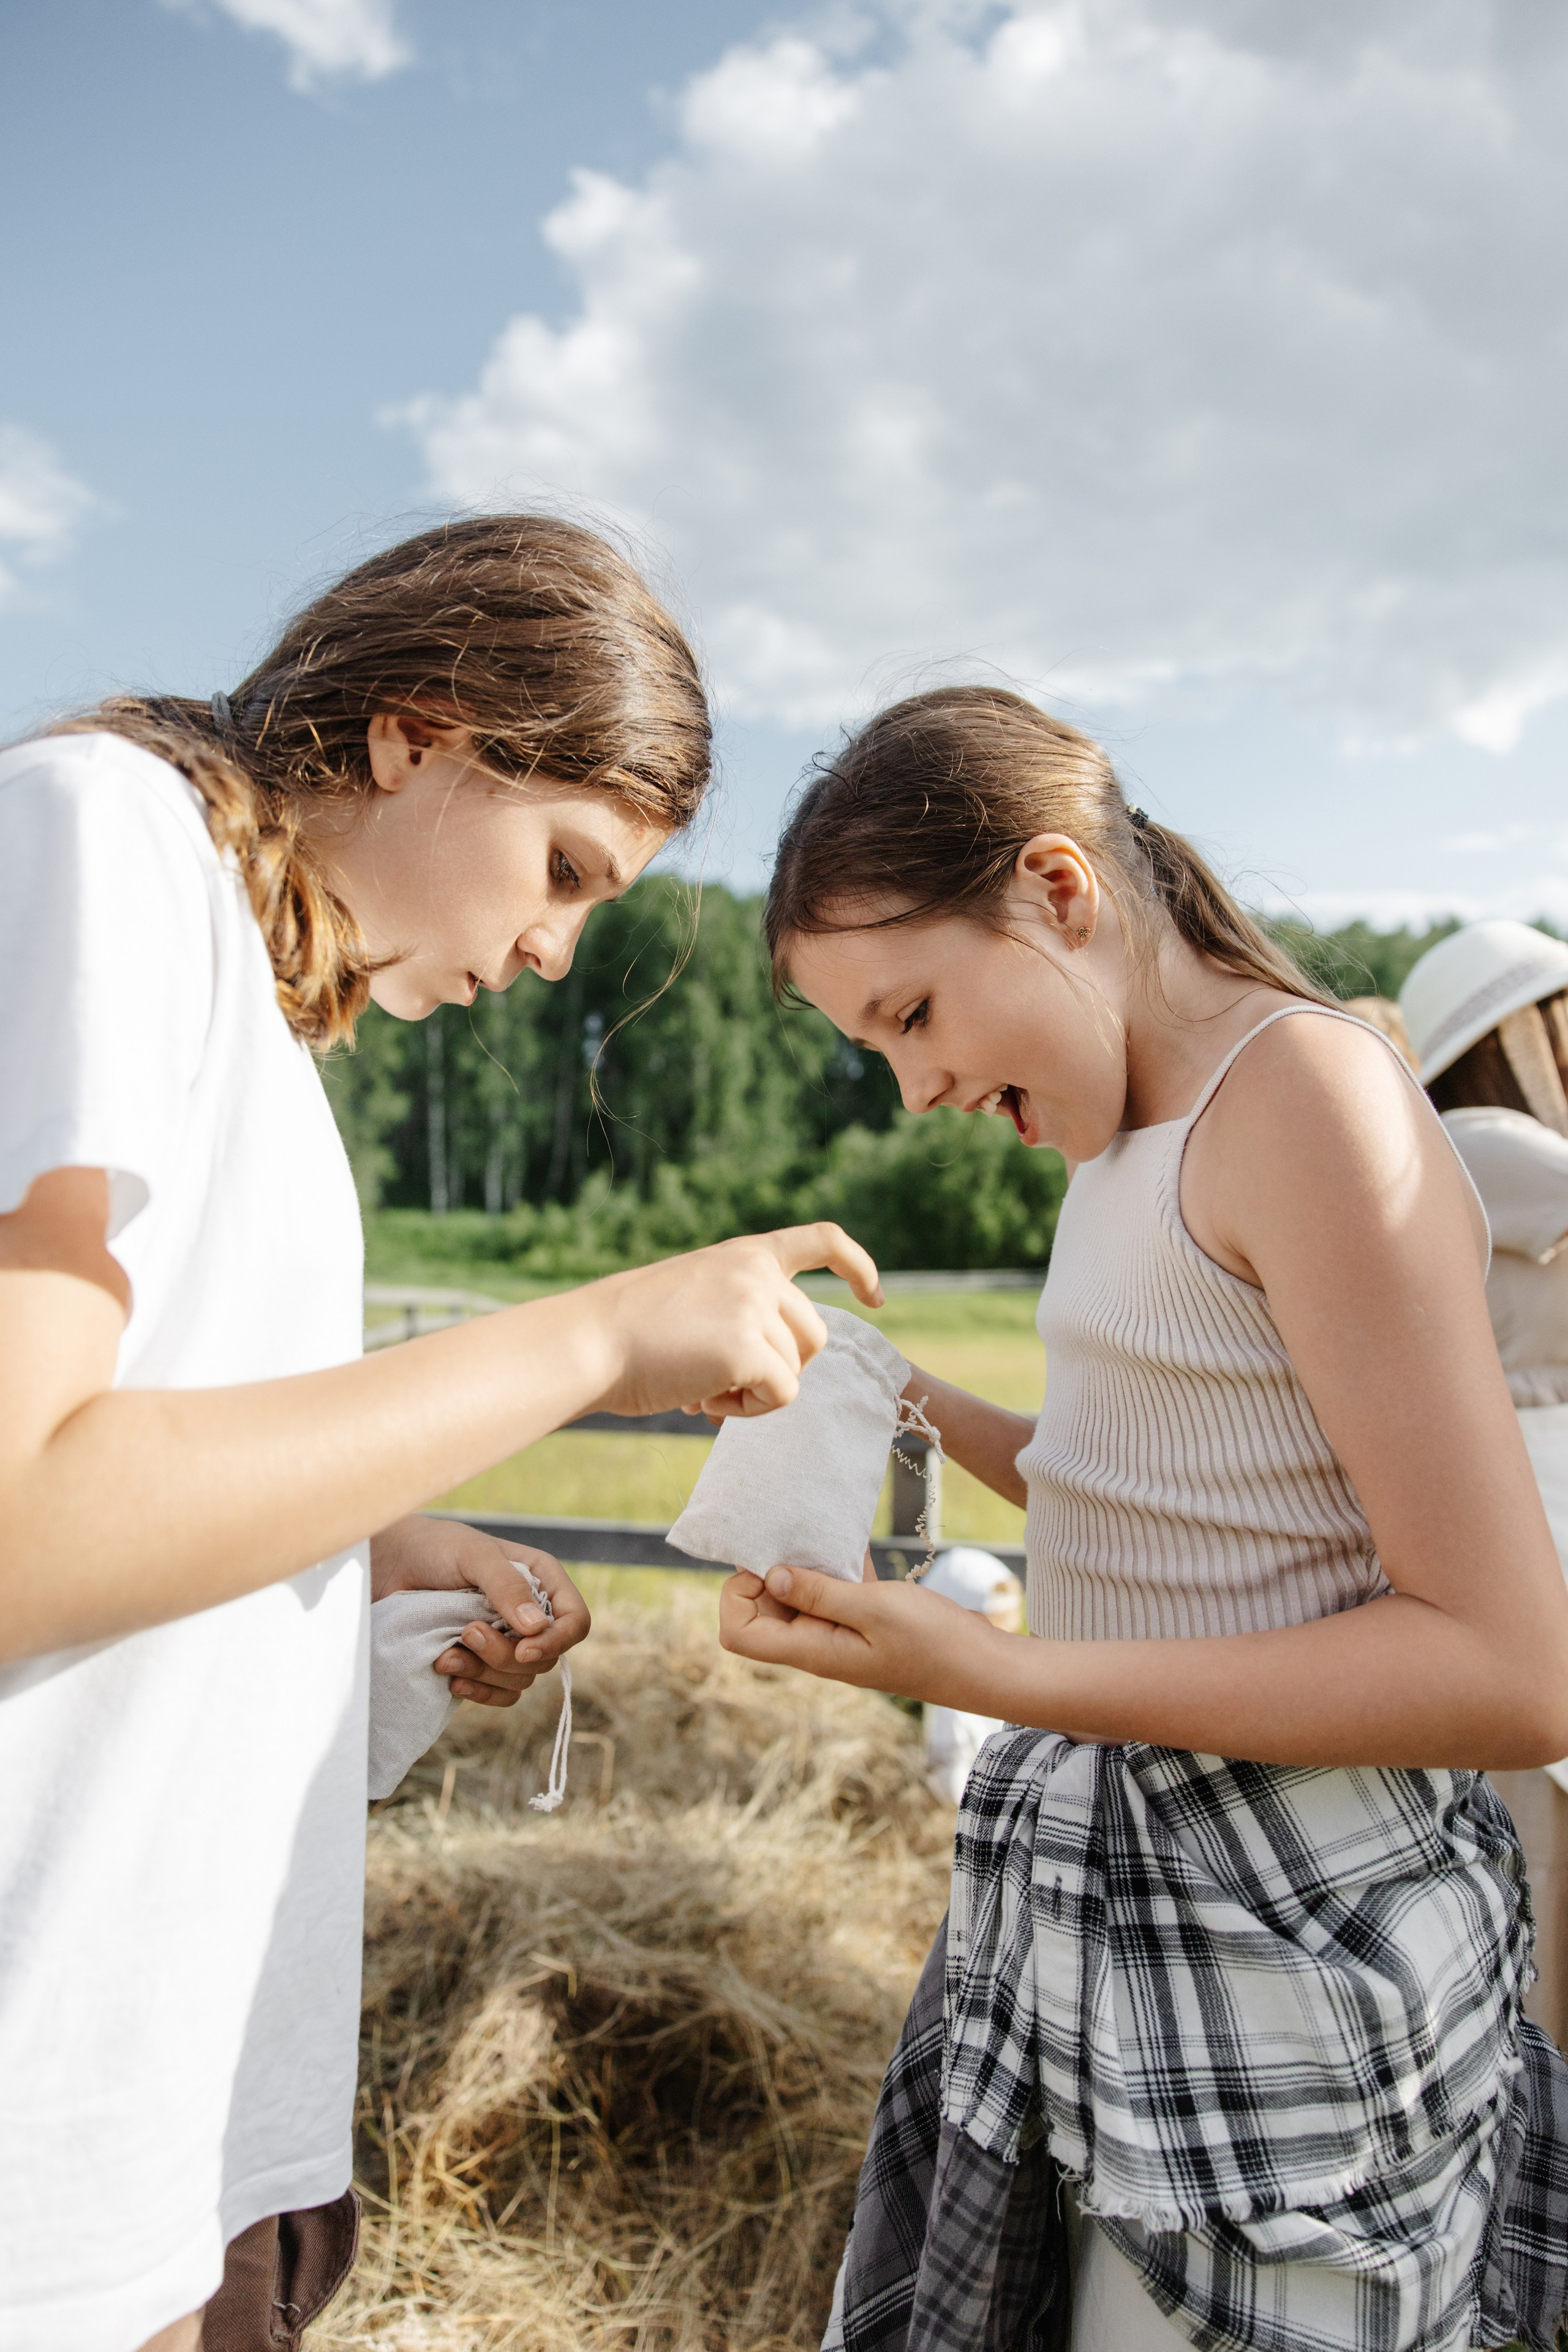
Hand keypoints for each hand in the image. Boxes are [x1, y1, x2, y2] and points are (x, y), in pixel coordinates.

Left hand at [370, 1515, 589, 1709]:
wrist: (388, 1566)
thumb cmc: (433, 1547)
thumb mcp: (473, 1555)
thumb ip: (506, 1586)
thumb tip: (536, 1628)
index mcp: (540, 1581)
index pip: (574, 1621)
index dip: (557, 1641)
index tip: (523, 1649)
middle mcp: (529, 1614)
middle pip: (545, 1658)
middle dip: (505, 1655)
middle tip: (466, 1633)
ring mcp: (506, 1641)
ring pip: (521, 1680)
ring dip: (484, 1674)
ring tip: (446, 1654)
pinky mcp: (481, 1664)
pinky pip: (500, 1695)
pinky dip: (478, 1693)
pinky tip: (451, 1678)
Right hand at [583, 1223, 883, 1420]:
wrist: (589, 1343)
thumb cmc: (630, 1334)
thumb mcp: (694, 1298)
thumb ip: (739, 1311)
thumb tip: (775, 1368)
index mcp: (744, 1255)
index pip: (822, 1240)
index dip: (857, 1267)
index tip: (874, 1295)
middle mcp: (757, 1273)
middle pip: (814, 1335)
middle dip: (780, 1368)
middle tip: (721, 1380)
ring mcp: (755, 1307)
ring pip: (797, 1369)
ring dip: (757, 1391)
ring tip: (703, 1387)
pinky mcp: (748, 1348)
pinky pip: (781, 1396)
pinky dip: (747, 1410)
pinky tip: (703, 1400)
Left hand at [718, 1554, 997, 1708]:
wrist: (984, 1665)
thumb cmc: (934, 1642)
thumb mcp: (875, 1609)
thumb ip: (820, 1593)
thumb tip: (770, 1576)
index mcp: (811, 1651)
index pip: (740, 1634)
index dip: (738, 1596)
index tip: (768, 1564)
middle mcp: (817, 1644)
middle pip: (762, 1611)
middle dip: (769, 1571)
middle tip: (796, 1538)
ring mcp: (840, 1633)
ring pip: (798, 1596)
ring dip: (804, 1564)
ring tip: (822, 1535)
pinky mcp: (864, 1620)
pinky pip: (834, 1590)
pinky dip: (837, 1565)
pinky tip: (854, 1542)